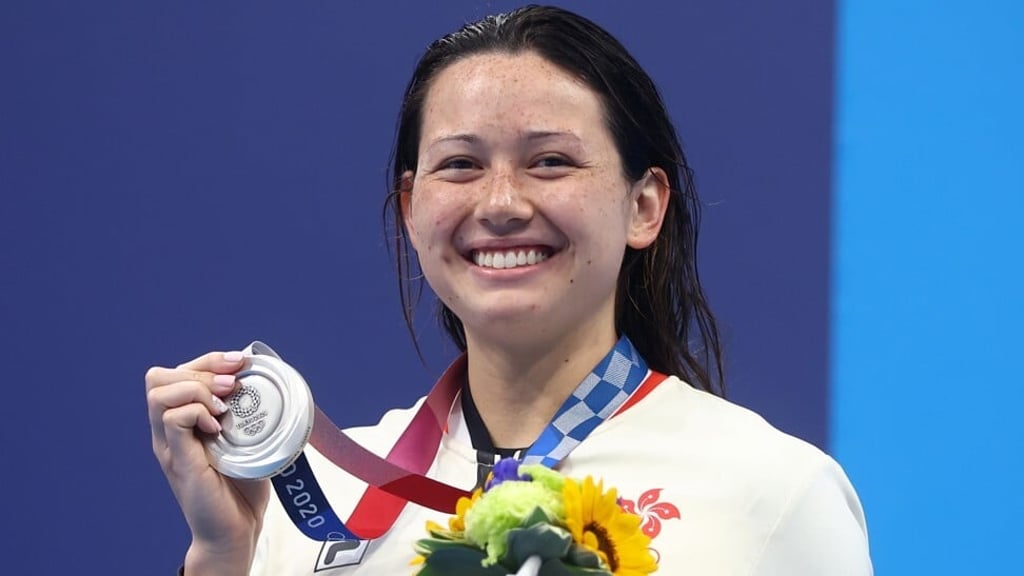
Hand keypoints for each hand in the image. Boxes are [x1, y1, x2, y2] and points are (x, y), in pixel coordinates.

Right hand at [146, 351, 269, 574]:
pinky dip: (196, 412)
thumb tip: (268, 379)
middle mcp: (169, 431)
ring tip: (224, 407)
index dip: (208, 359)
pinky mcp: (179, 460)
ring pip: (159, 392)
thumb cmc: (243, 486)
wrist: (237, 530)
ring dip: (198, 388)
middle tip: (233, 386)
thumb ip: (249, 411)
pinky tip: (217, 427)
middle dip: (203, 368)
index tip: (241, 363)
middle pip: (161, 376)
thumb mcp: (249, 438)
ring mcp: (170, 445)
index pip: (177, 372)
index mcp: (183, 422)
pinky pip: (172, 419)